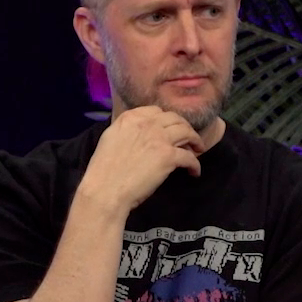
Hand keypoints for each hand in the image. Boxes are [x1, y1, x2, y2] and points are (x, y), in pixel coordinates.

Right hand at [77, 107, 204, 211]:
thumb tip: (138, 133)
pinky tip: (194, 171)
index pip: (156, 111)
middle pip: (175, 118)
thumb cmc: (104, 170)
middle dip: (184, 127)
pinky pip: (190, 157)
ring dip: (195, 140)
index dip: (167, 120)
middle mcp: (146, 123)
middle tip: (189, 138)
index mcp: (130, 118)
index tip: (170, 129)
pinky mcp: (168, 156)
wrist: (105, 190)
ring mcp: (159, 138)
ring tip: (197, 150)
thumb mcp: (110, 139)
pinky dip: (195, 165)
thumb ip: (127, 130)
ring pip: (187, 132)